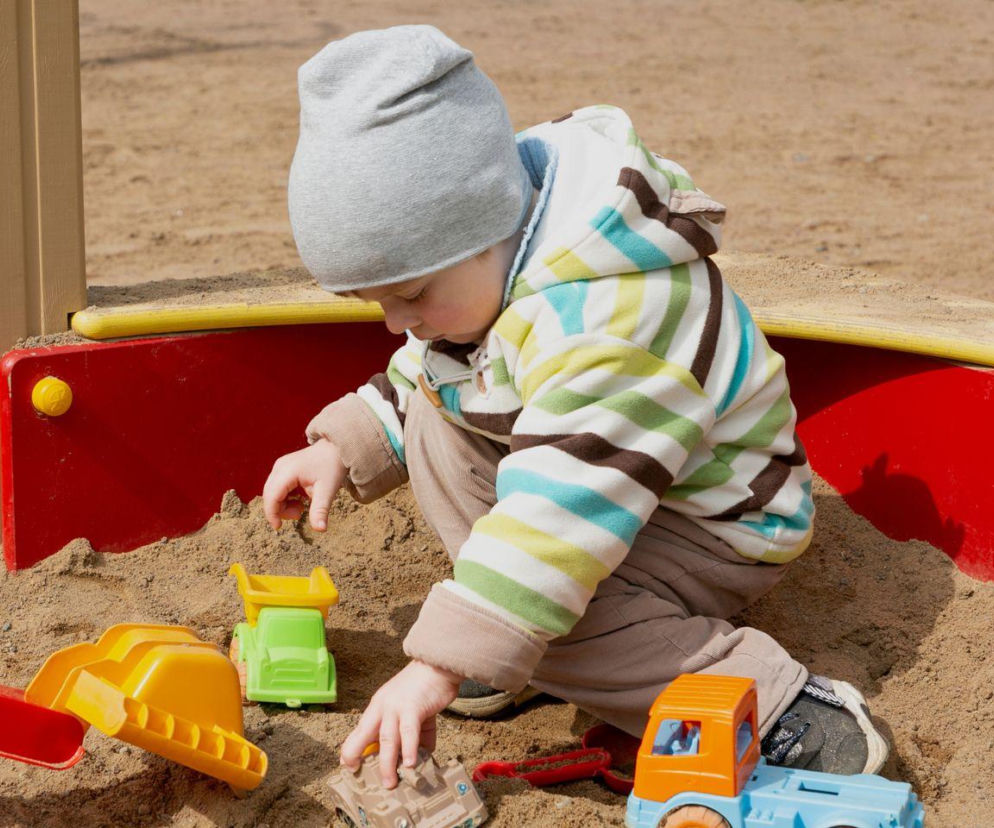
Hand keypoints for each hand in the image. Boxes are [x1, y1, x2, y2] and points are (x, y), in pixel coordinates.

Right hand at [262, 440, 346, 530]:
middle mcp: (280, 467)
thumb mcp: (328, 490)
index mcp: (287, 471)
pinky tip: (301, 498)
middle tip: (300, 514)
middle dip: (280, 510)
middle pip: (269, 495)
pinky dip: (286, 498)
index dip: (272, 514)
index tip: (279, 527)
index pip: (271, 496)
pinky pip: (278, 488)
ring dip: (284, 504)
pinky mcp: (284, 469)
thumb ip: (320, 510)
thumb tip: (320, 529)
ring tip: (302, 506)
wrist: (337, 448)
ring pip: (273, 492)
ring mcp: (280, 467)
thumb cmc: (332, 466)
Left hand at [340, 660, 461, 788]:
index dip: (352, 750)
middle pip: (362, 735)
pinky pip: (409, 731)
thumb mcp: (412, 711)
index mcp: (378, 707)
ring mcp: (396, 706)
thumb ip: (414, 735)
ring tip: (390, 782)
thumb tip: (419, 759)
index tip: (351, 768)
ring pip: (386, 738)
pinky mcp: (413, 707)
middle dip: (356, 757)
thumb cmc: (425, 687)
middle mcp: (382, 707)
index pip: (358, 731)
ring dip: (387, 763)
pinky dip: (409, 749)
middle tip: (361, 779)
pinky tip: (410, 764)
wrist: (438, 665)